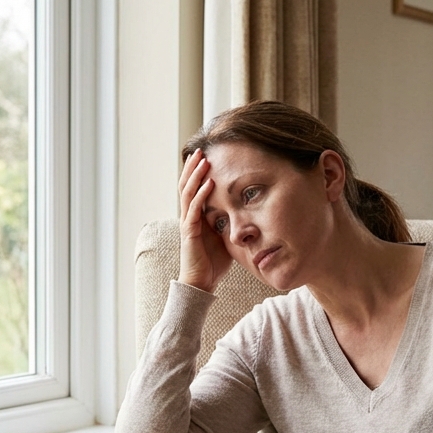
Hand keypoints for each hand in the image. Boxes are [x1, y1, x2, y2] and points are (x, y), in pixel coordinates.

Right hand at [177, 148, 233, 292]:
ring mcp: (188, 223)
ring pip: (187, 193)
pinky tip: (208, 184)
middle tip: (200, 150)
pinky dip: (200, 196)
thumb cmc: (214, 262)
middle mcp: (189, 216)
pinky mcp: (189, 232)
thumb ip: (228, 223)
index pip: (193, 188)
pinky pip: (193, 210)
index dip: (197, 173)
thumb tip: (245, 213)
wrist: (202, 282)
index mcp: (196, 216)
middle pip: (187, 185)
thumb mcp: (224, 237)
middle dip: (193, 167)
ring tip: (202, 160)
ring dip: (195, 175)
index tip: (205, 157)